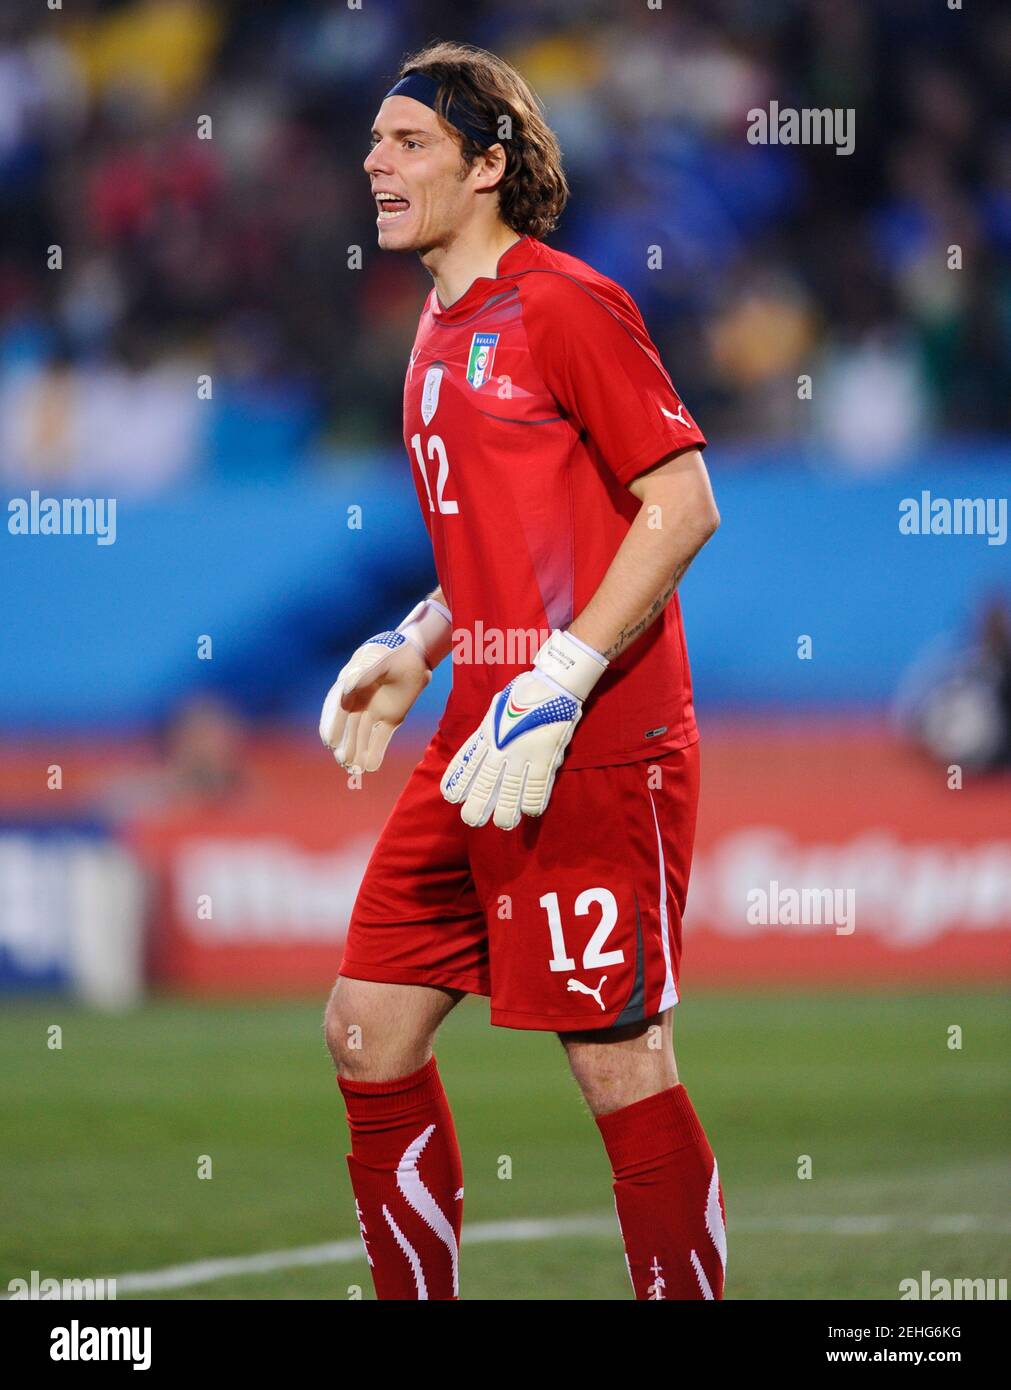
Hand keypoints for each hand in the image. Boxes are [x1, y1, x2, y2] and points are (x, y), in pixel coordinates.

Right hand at [319, 630, 430, 773]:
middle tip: (342, 761)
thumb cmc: (396, 656)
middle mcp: (360, 702)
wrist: (417, 657)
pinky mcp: (390, 719)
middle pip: (349, 727)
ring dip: (358, 752)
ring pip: (363, 736)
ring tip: (354, 770)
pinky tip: (371, 767)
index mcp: (352, 686)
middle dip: (345, 744)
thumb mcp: (383, 662)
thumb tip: (346, 688)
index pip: (338, 708)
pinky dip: (376, 752)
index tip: (329, 740)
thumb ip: (365, 675)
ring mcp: (374, 712)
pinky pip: (381, 738)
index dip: (332, 724)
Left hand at [440, 629, 606, 829]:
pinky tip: (532, 812)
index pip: (466, 763)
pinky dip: (534, 801)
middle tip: (472, 820)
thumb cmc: (524, 693)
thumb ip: (489, 730)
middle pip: (484, 783)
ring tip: (503, 824)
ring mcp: (522, 754)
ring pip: (510, 791)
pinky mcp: (544, 756)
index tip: (451, 797)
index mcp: (486, 735)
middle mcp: (499, 748)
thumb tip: (484, 746)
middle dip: (477, 805)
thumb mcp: (495, 710)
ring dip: (506, 811)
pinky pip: (537, 786)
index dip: (458, 782)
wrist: (551, 682)